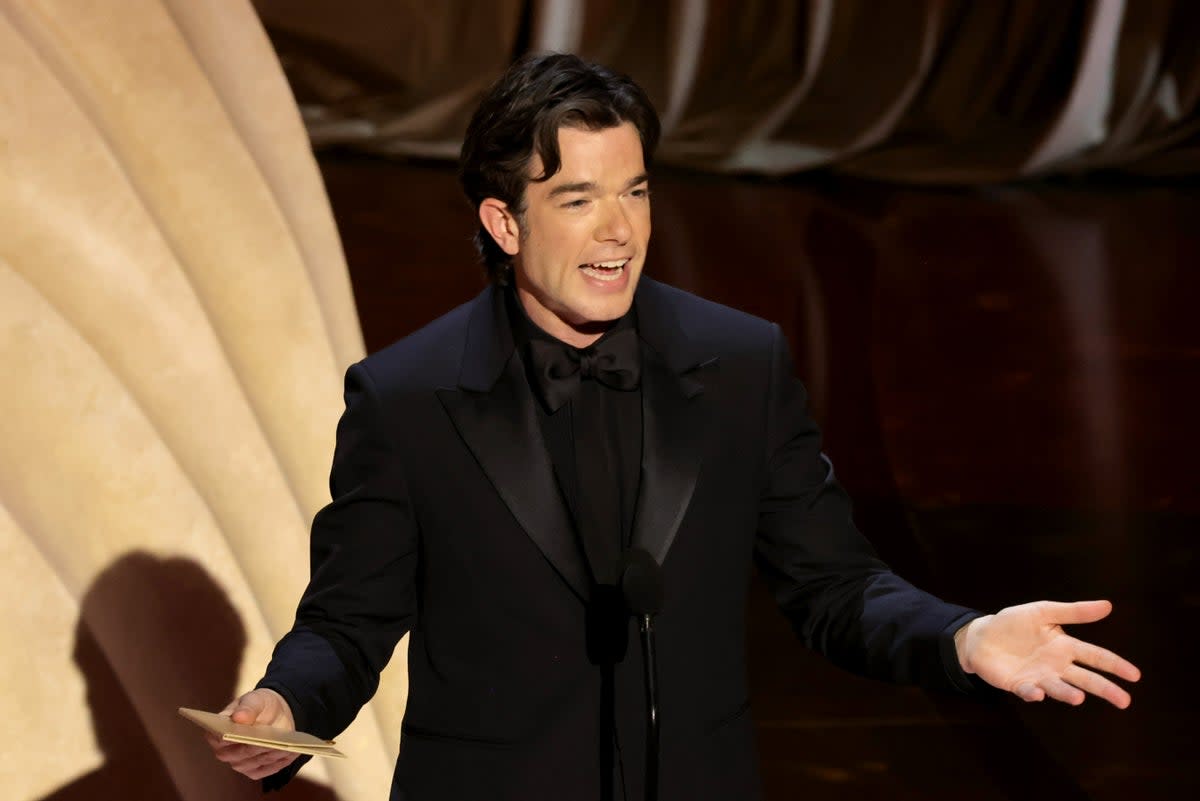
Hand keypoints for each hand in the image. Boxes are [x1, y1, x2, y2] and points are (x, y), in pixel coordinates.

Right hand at [205, 688, 299, 779]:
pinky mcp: (255, 771)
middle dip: (255, 747)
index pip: (220, 738)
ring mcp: (240, 764)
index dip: (231, 737)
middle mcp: (225, 753)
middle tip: (269, 741)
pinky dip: (279, 761)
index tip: (243, 734)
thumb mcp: (254, 700)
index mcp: (217, 733)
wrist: (274, 712)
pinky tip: (290, 753)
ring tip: (284, 745)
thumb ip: (247, 708)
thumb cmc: (258, 705)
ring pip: (256, 761)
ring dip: (270, 754)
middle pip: (240, 753)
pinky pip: (267, 769)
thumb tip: (239, 717)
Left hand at [955, 600, 1140, 707]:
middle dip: (1104, 689)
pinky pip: (1028, 691)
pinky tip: (1037, 693)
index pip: (1095, 656)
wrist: (982, 635)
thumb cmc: (1014, 623)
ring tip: (1079, 698)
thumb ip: (1074, 612)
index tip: (1135, 675)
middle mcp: (1057, 666)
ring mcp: (1039, 677)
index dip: (1114, 665)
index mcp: (1065, 647)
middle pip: (1085, 678)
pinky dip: (1033, 693)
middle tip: (1124, 701)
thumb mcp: (1043, 612)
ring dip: (1068, 694)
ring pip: (1059, 688)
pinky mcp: (1019, 685)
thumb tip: (1108, 605)